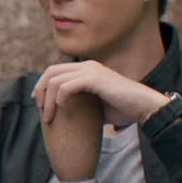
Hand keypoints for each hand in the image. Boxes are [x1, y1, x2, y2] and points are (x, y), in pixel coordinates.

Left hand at [33, 60, 171, 126]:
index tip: (38, 102)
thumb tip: (63, 115)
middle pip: (50, 72)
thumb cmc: (122, 109)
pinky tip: (64, 111)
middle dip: (40, 90)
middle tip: (40, 109)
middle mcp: (86, 65)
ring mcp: (91, 70)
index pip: (55, 71)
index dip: (42, 85)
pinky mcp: (95, 79)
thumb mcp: (95, 105)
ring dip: (48, 100)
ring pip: (56, 80)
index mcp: (86, 69)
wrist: (142, 107)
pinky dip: (60, 99)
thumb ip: (79, 103)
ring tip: (50, 116)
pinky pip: (67, 86)